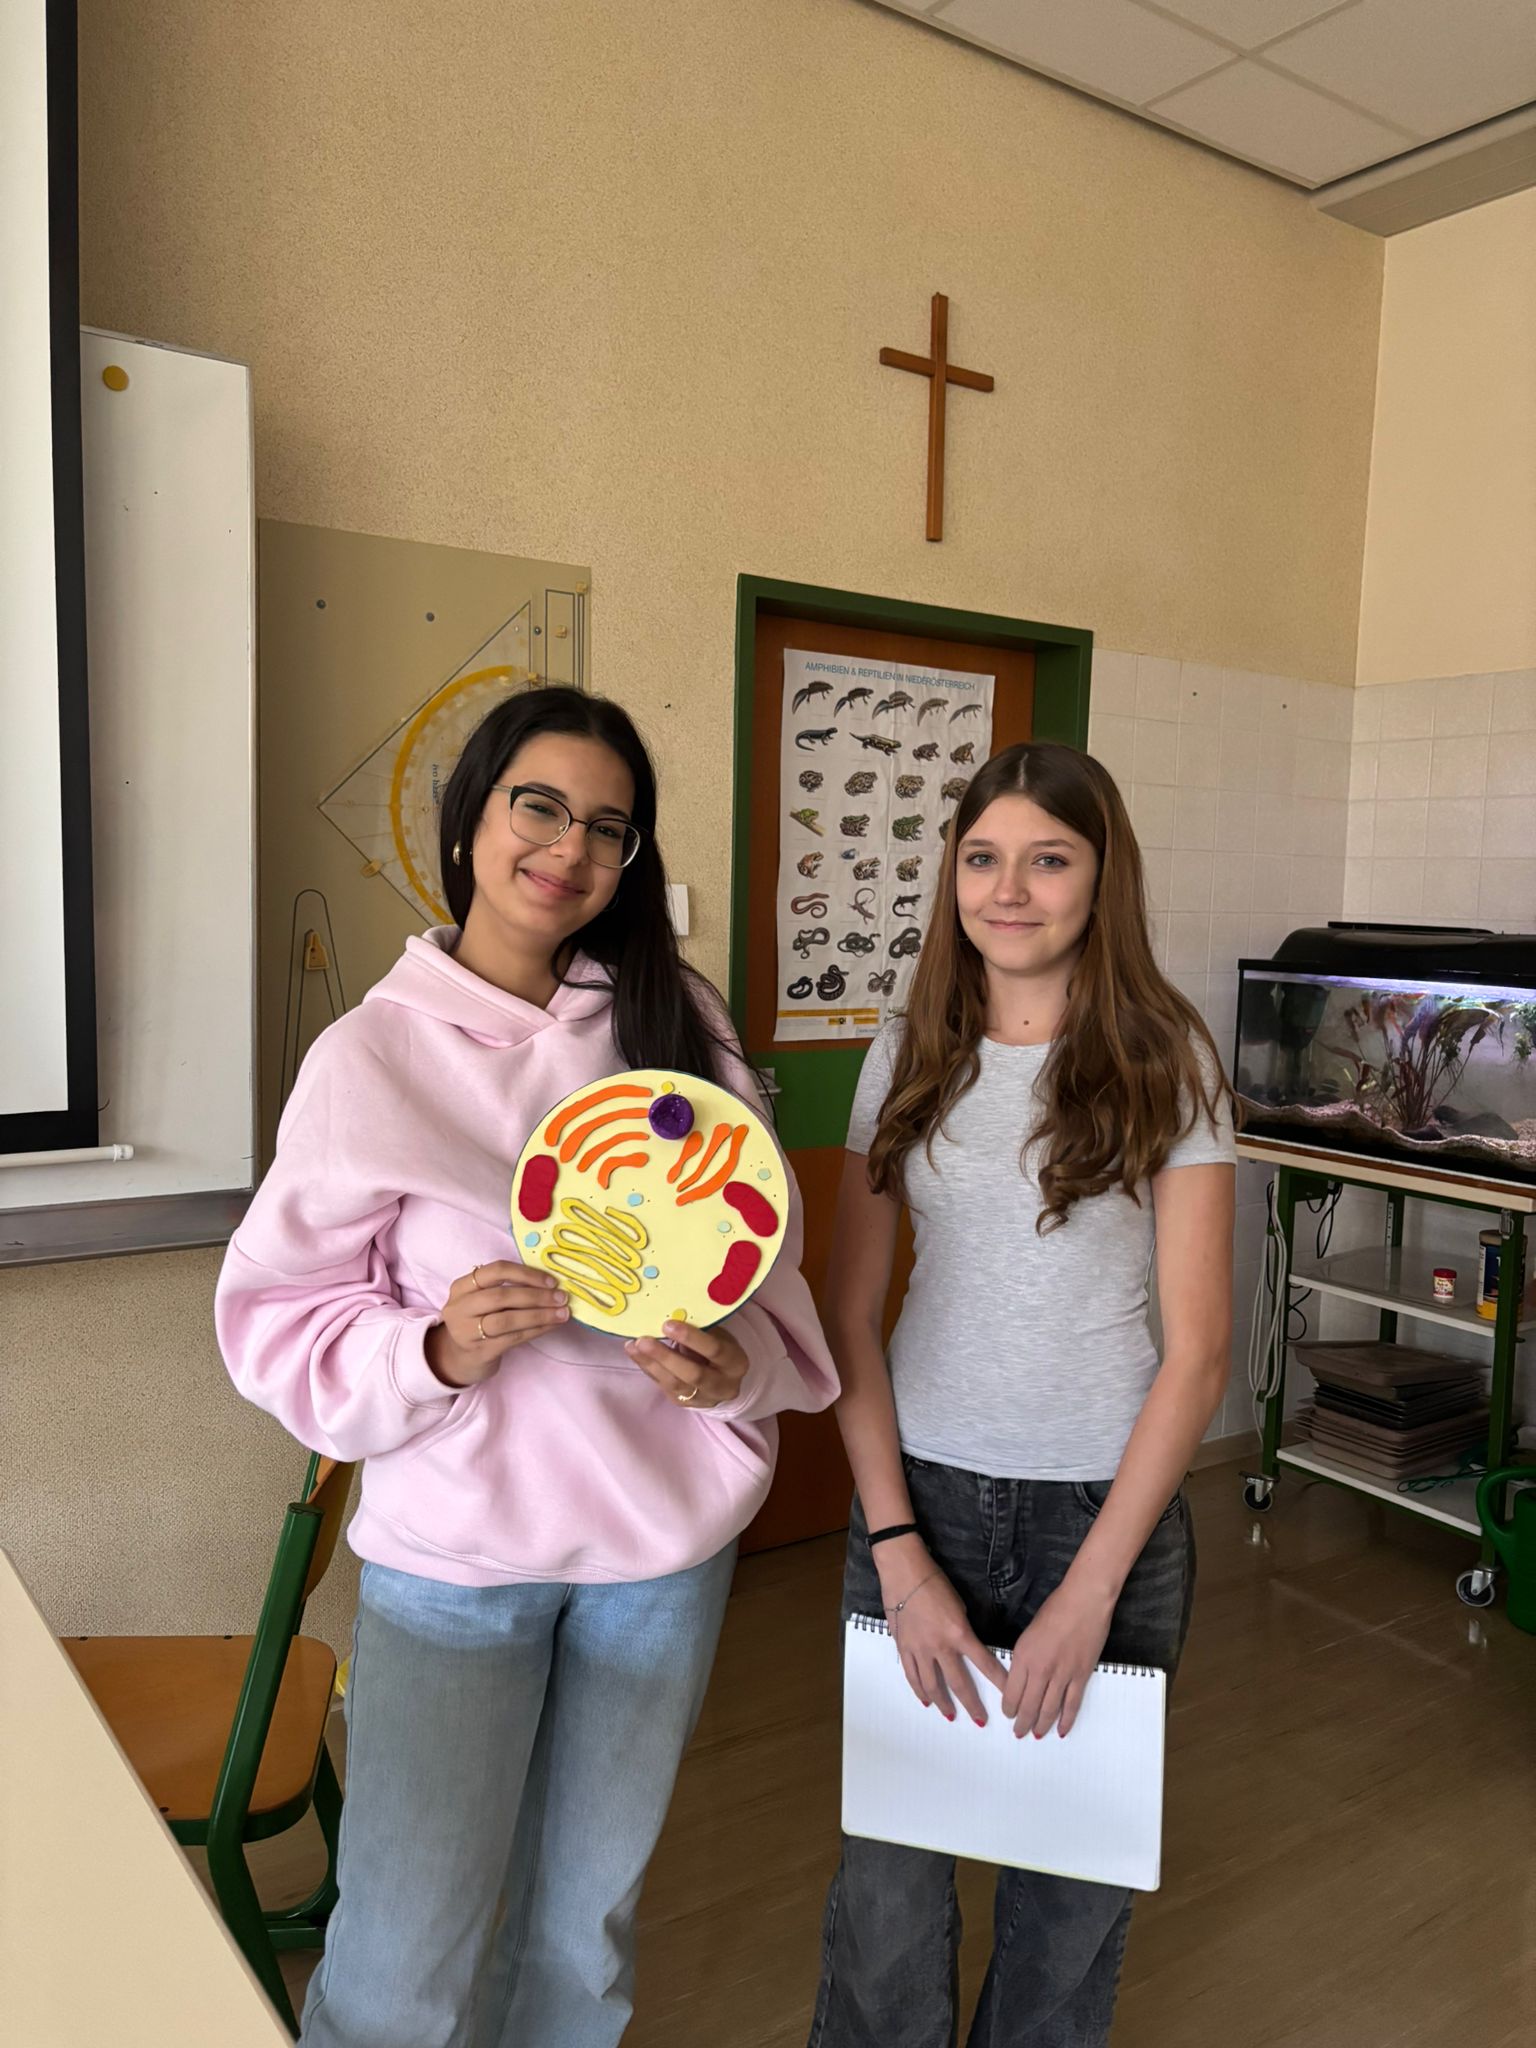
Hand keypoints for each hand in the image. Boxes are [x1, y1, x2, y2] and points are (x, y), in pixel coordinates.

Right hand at [426, 1261, 570, 1388]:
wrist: (458, 1358)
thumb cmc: (478, 1322)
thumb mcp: (480, 1300)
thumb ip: (505, 1288)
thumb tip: (549, 1283)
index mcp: (462, 1287)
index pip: (495, 1271)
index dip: (526, 1274)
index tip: (551, 1281)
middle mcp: (460, 1307)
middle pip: (501, 1296)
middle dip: (536, 1296)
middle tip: (562, 1298)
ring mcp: (467, 1331)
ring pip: (507, 1320)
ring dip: (539, 1315)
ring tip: (562, 1313)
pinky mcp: (480, 1351)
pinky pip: (513, 1338)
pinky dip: (536, 1330)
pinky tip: (551, 1326)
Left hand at [625, 1319, 748, 1410]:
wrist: (724, 1381)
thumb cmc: (720, 1349)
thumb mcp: (720, 1337)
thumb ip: (702, 1329)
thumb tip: (673, 1311)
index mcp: (736, 1363)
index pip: (715, 1351)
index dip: (692, 1338)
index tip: (668, 1324)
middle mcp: (722, 1385)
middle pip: (693, 1374)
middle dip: (666, 1357)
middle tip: (643, 1340)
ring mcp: (702, 1398)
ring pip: (675, 1384)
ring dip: (651, 1363)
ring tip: (633, 1345)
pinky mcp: (683, 1403)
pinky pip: (663, 1386)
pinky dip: (648, 1368)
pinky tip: (635, 1353)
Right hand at [877, 1545, 1006, 1726]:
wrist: (904, 1572)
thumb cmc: (934, 1582)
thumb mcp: (958, 1606)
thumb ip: (962, 1630)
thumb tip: (965, 1646)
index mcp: (959, 1633)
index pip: (985, 1663)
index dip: (999, 1682)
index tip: (1009, 1698)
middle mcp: (940, 1646)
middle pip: (958, 1683)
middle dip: (971, 1704)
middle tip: (979, 1719)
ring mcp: (919, 1649)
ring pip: (932, 1685)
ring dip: (943, 1703)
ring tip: (950, 1715)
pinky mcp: (903, 1647)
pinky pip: (912, 1675)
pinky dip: (919, 1690)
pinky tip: (925, 1699)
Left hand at [1002, 1581, 1114, 1738]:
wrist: (1084, 1602)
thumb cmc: (1055, 1610)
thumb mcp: (1028, 1633)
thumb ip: (1024, 1657)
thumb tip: (1022, 1678)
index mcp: (1023, 1657)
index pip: (1011, 1693)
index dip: (1009, 1708)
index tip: (1008, 1715)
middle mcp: (1041, 1670)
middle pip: (1028, 1706)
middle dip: (1022, 1723)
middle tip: (1019, 1733)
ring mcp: (1062, 1675)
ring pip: (1049, 1710)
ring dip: (1041, 1726)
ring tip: (1036, 1735)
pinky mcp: (1081, 1676)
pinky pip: (1072, 1705)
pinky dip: (1066, 1721)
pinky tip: (1061, 1730)